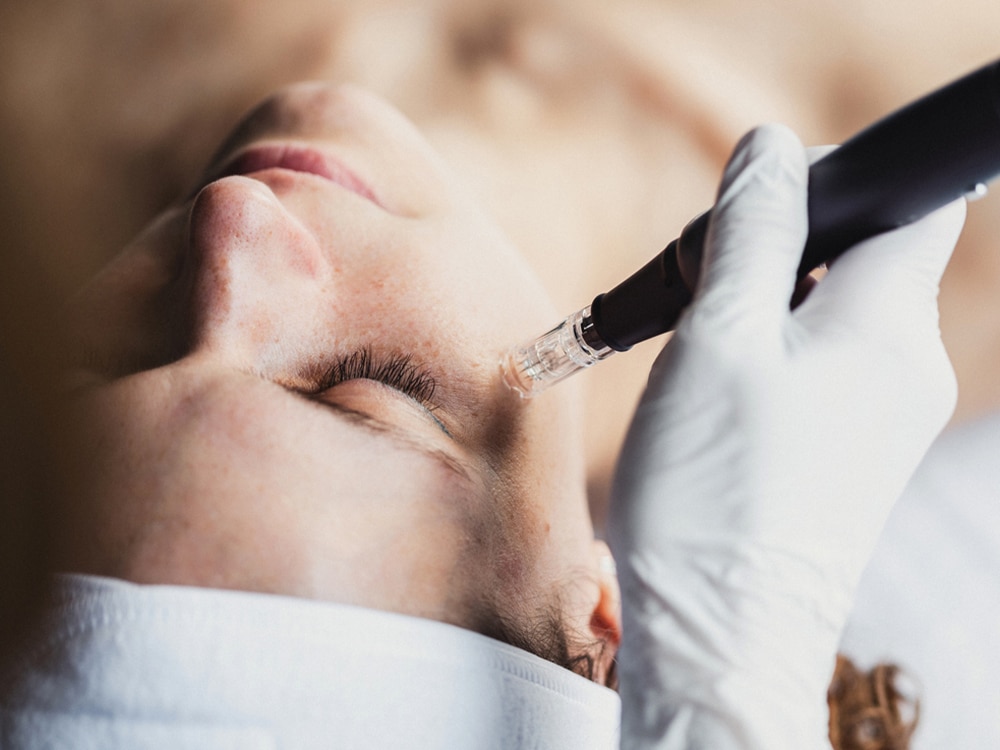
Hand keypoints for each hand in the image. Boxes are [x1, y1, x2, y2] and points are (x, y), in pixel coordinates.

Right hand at [607, 124, 964, 748]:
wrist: (721, 632)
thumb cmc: (712, 489)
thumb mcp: (717, 339)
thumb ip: (752, 232)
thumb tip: (773, 146)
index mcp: (888, 327)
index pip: (915, 203)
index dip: (844, 178)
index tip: (765, 206)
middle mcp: (910, 368)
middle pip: (868, 256)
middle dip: (784, 249)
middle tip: (703, 291)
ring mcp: (890, 417)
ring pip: (839, 316)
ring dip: (768, 308)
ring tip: (702, 360)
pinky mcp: (858, 454)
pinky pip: (827, 370)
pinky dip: (774, 359)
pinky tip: (720, 400)